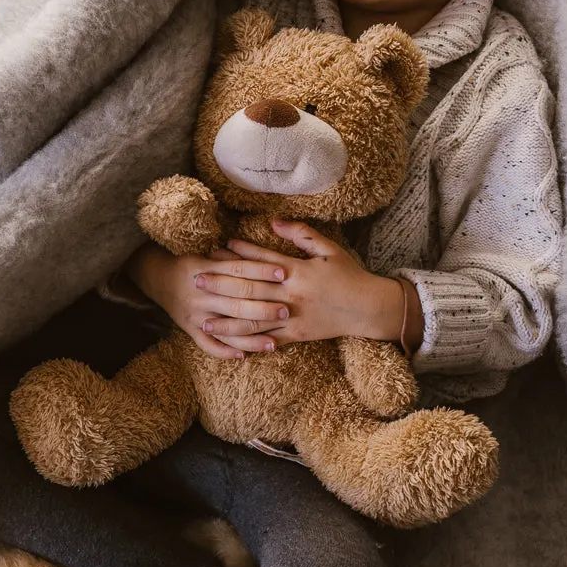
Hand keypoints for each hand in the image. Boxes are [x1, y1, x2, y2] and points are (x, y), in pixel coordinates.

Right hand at [125, 242, 289, 359]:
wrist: (157, 278)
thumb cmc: (192, 264)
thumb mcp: (209, 255)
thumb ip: (233, 258)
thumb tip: (266, 254)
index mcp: (206, 270)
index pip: (239, 269)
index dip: (262, 270)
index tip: (284, 273)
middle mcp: (201, 294)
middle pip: (237, 302)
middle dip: (264, 308)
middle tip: (286, 310)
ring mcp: (195, 314)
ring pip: (227, 329)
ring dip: (251, 337)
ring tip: (274, 342)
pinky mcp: (189, 329)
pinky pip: (208, 345)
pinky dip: (225, 351)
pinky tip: (244, 356)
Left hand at [204, 220, 413, 346]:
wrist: (369, 308)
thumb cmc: (350, 275)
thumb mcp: (329, 248)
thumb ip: (301, 234)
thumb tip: (273, 221)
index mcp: (298, 270)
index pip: (261, 260)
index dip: (237, 254)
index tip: (215, 249)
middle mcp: (291, 294)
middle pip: (250, 289)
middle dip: (222, 285)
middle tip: (196, 281)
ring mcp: (293, 317)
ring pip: (255, 319)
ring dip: (227, 320)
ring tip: (205, 320)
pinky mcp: (297, 335)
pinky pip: (270, 340)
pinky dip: (250, 343)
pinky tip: (231, 344)